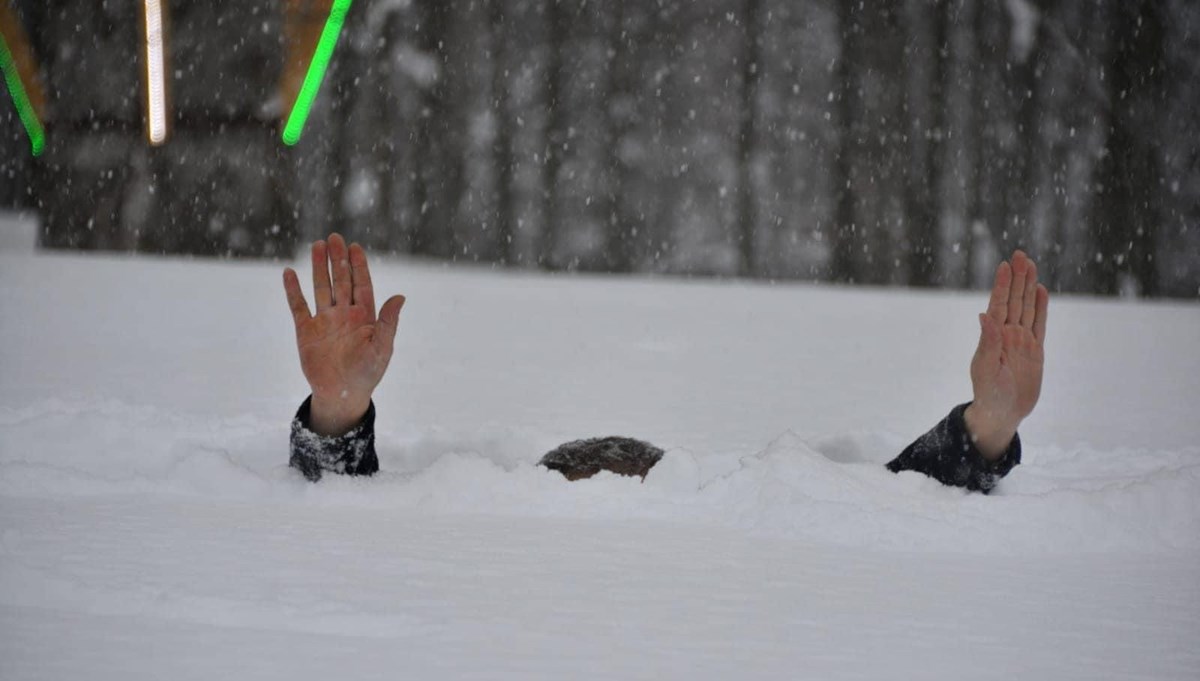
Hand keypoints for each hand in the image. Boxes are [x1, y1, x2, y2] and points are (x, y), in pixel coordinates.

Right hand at [283, 234, 405, 435]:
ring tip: (316, 245)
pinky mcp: (306, 331)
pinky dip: (293, 290)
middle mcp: (344, 314)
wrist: (342, 394)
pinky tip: (289, 272)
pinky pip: (298, 306)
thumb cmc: (367, 373)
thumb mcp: (382, 348)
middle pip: (341, 280)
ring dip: (319, 267)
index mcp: (364, 316)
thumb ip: (388, 322)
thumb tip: (400, 296)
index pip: (361, 284)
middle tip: (334, 237)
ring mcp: (324, 320)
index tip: (355, 246)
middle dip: (338, 259)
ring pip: (321, 288)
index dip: (358, 266)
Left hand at [965, 250, 1048, 459]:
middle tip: (1019, 254)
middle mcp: (1007, 334)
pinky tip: (1041, 291)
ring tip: (1030, 264)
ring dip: (1028, 286)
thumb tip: (984, 315)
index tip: (1004, 265)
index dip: (1002, 285)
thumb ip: (988, 342)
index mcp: (993, 336)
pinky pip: (1040, 324)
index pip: (999, 305)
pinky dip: (1041, 307)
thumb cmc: (989, 393)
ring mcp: (1022, 340)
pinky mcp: (1035, 350)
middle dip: (1017, 278)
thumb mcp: (986, 368)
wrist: (1002, 412)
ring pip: (1027, 307)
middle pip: (1014, 300)